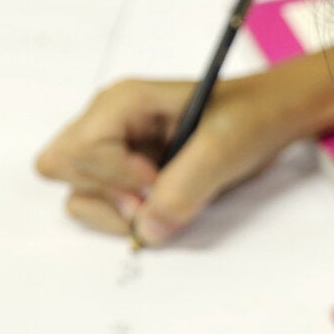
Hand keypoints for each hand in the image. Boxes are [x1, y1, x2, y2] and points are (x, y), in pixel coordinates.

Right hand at [36, 77, 296, 242]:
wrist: (272, 119)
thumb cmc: (250, 119)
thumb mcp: (224, 149)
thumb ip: (185, 188)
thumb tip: (145, 231)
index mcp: (122, 102)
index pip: (79, 150)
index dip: (117, 177)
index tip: (158, 182)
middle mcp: (107, 123)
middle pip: (61, 168)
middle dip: (106, 194)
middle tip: (154, 199)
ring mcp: (114, 150)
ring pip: (77, 192)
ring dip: (114, 211)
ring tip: (162, 206)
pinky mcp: (127, 174)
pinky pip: (103, 204)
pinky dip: (125, 216)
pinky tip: (164, 206)